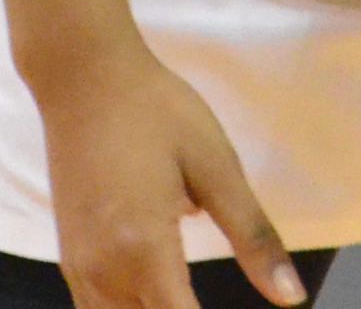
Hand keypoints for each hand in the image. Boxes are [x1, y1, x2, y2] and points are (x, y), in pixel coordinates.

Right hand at [40, 47, 306, 308]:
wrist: (82, 75)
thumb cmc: (155, 110)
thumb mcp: (215, 164)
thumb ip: (252, 237)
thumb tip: (292, 297)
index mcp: (144, 249)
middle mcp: (104, 271)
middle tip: (210, 297)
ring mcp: (79, 267)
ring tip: (190, 297)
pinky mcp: (68, 257)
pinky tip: (157, 295)